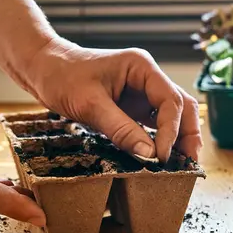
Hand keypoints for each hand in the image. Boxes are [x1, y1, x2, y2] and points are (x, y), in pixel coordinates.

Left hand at [24, 38, 202, 161]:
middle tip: (189, 164)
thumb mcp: (90, 105)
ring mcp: (141, 93)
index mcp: (142, 67)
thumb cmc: (62, 76)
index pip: (170, 100)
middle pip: (181, 106)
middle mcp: (147, 78)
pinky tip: (162, 158)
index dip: (171, 130)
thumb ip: (121, 129)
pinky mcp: (132, 107)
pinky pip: (154, 124)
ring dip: (179, 139)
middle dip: (187, 134)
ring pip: (173, 116)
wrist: (43, 69)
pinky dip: (161, 140)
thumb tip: (149, 156)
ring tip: (182, 165)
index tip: (161, 157)